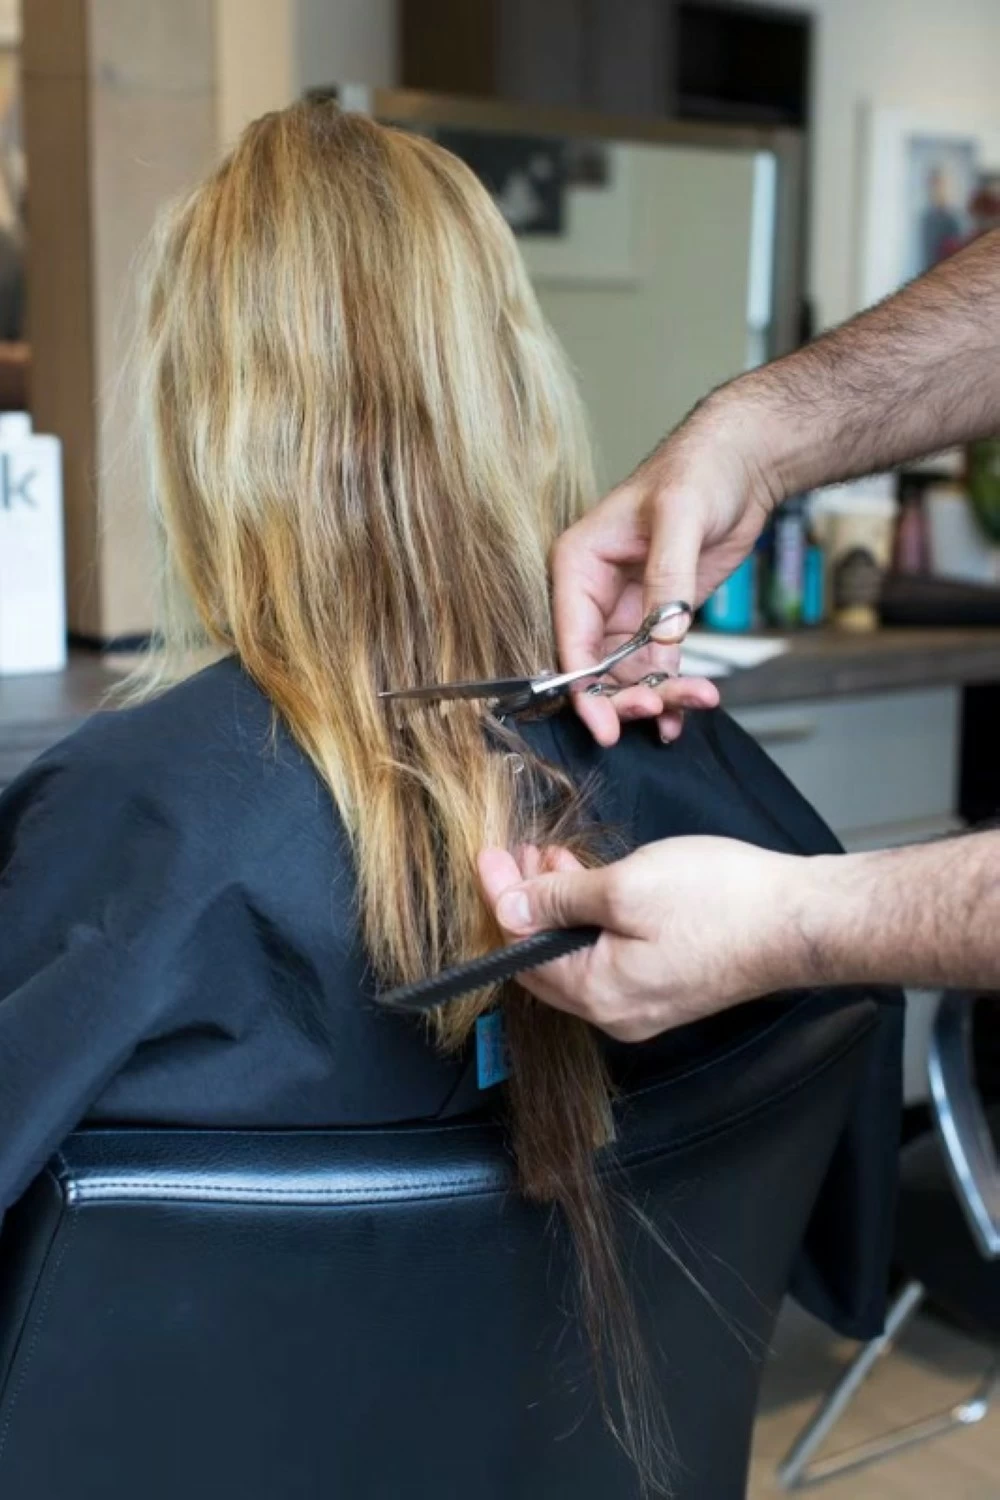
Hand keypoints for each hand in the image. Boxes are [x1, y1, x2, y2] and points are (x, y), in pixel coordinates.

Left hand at [478, 837, 814, 1041]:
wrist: (801, 920)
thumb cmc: (720, 902)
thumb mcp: (624, 887)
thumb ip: (559, 900)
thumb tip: (507, 909)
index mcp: (598, 994)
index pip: (521, 950)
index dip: (500, 898)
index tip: (490, 855)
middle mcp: (617, 1012)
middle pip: (546, 959)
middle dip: (526, 903)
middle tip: (517, 853)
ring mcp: (647, 1003)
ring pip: (579, 955)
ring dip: (560, 906)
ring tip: (554, 858)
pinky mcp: (672, 985)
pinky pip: (611, 956)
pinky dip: (593, 919)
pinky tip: (596, 882)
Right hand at [553, 394, 780, 744]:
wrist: (742, 463)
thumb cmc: (699, 471)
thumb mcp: (680, 519)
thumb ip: (667, 580)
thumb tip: (662, 641)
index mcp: (578, 565)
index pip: (571, 640)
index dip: (584, 689)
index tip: (606, 727)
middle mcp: (594, 593)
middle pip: (596, 668)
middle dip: (625, 696)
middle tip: (659, 712)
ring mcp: (626, 610)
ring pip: (629, 674)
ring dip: (660, 696)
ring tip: (698, 700)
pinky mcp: (659, 619)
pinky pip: (657, 667)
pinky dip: (673, 691)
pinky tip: (691, 709)